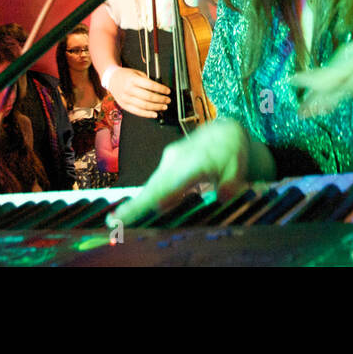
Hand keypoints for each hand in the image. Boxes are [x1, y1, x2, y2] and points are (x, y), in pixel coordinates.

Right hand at [108, 66, 170, 117]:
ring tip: (164, 107)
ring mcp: (126, 99)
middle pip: (148, 97)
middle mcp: (129, 89)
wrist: (111, 79)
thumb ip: (147, 80)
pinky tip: (155, 114)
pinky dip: (147, 114)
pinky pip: (137, 112)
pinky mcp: (124, 105)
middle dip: (161, 99)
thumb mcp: (137, 73)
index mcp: (133, 80)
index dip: (161, 89)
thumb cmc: (126, 75)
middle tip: (168, 100)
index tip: (168, 91)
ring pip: (144, 106)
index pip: (150, 85)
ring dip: (156, 107)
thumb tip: (159, 90)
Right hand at [113, 118, 248, 224]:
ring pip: (152, 185)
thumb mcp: (238, 168)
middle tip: (114, 220)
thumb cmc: (232, 154)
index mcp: (198, 161)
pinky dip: (144, 198)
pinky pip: (155, 183)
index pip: (177, 182)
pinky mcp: (166, 163)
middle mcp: (179, 159)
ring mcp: (170, 160)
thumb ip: (231, 183)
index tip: (152, 205)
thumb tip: (222, 196)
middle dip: (136, 204)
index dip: (164, 195)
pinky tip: (129, 212)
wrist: (222, 133)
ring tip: (116, 219)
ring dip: (136, 203)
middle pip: (155, 186)